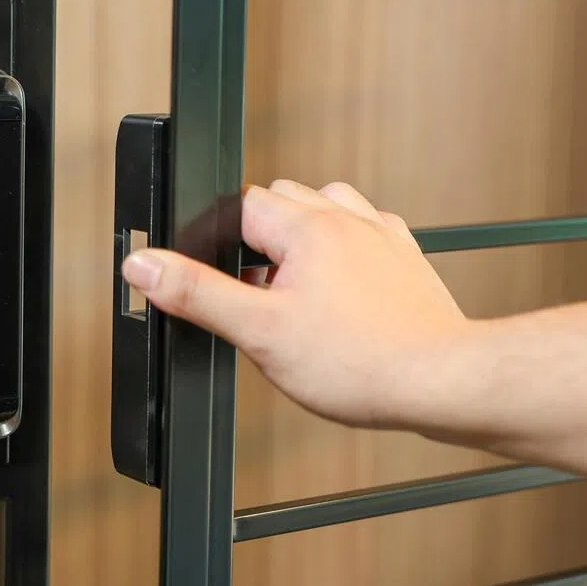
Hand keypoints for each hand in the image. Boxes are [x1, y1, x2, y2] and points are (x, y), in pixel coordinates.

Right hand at [120, 180, 469, 428]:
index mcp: (309, 227)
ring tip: (298, 294)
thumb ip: (198, 293)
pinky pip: (363, 233)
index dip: (220, 243)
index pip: (242, 206)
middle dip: (259, 241)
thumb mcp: (260, 332)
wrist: (441, 383)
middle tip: (260, 298)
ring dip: (302, 241)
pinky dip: (343, 252)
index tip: (224, 283)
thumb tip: (145, 264)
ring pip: (325, 210)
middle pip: (282, 202)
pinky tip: (339, 293)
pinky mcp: (405, 260)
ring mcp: (381, 237)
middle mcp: (348, 219)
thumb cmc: (362, 364)